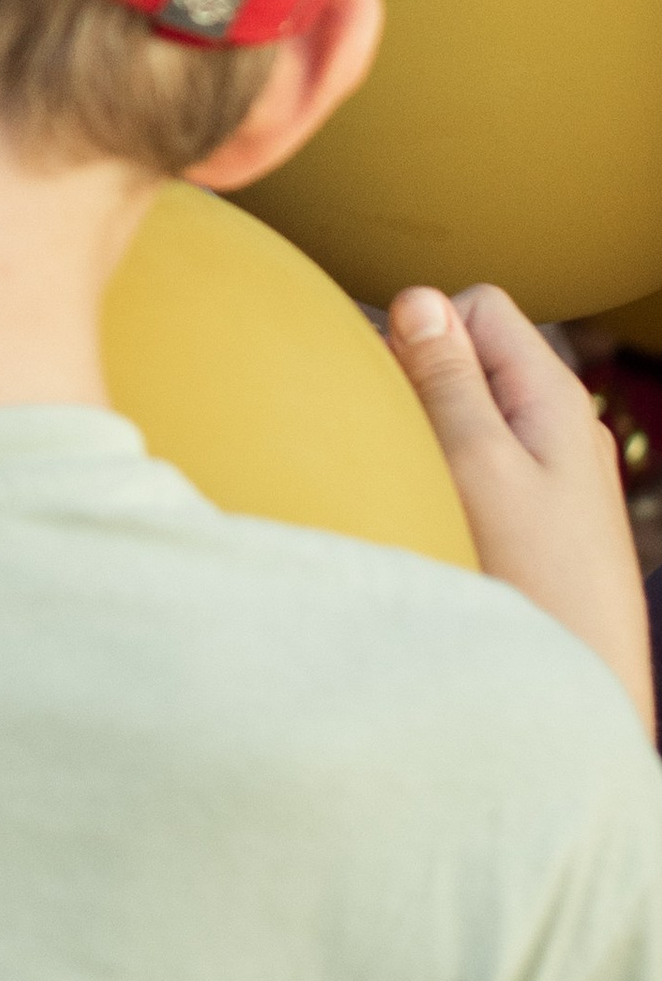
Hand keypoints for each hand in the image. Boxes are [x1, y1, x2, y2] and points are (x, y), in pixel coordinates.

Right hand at [388, 283, 655, 737]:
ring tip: (422, 485)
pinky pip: (483, 459)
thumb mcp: (476, 464)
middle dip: (424, 381)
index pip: (476, 305)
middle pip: (474, 356)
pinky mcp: (540, 514)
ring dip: (433, 431)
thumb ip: (447, 378)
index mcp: (552, 394)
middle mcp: (560, 422)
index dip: (425, 331)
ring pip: (473, 410)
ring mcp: (553, 470)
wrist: (584, 684)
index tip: (397, 390)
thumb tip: (419, 297)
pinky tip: (442, 516)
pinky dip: (450, 471)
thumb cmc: (532, 578)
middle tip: (405, 444)